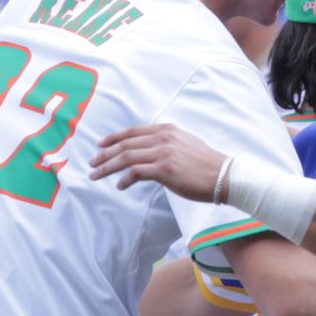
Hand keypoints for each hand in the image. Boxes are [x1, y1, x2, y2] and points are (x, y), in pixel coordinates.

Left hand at [89, 124, 225, 200]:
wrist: (223, 176)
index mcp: (167, 130)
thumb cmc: (206, 164)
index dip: (114, 138)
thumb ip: (167, 144)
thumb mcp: (185, 144)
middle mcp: (163, 138)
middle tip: (93, 164)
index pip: (133, 131)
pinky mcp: (164, 169)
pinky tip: (121, 186)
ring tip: (97, 175)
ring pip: (126, 157)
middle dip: (105, 154)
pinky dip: (125, 179)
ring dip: (108, 167)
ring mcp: (163, 152)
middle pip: (125, 144)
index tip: (101, 145)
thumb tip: (151, 153)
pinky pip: (136, 172)